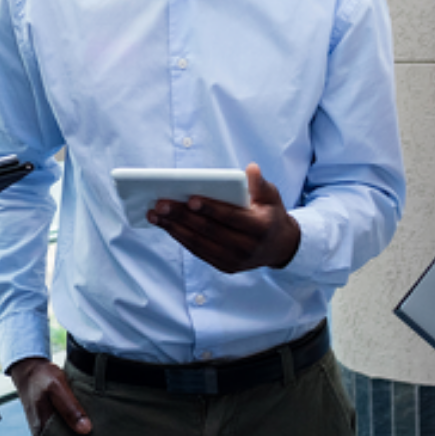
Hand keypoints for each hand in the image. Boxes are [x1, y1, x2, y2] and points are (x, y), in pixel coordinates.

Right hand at [8, 357, 91, 435]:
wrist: (28, 368)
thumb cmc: (42, 376)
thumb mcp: (57, 387)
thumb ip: (70, 408)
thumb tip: (86, 429)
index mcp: (42, 428)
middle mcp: (41, 433)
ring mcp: (42, 429)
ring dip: (76, 435)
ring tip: (91, 430)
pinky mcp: (46, 423)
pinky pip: (61, 431)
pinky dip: (71, 428)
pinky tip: (82, 423)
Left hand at [147, 163, 299, 272]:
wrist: (279, 247)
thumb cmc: (270, 214)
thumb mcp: (272, 196)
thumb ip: (260, 184)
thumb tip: (250, 169)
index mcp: (260, 228)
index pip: (231, 217)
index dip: (210, 208)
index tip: (190, 199)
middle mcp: (247, 248)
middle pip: (209, 231)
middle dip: (183, 216)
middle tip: (161, 203)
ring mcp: (234, 260)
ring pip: (199, 243)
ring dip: (174, 228)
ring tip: (155, 213)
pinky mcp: (224, 266)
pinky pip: (198, 251)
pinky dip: (180, 237)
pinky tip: (165, 225)